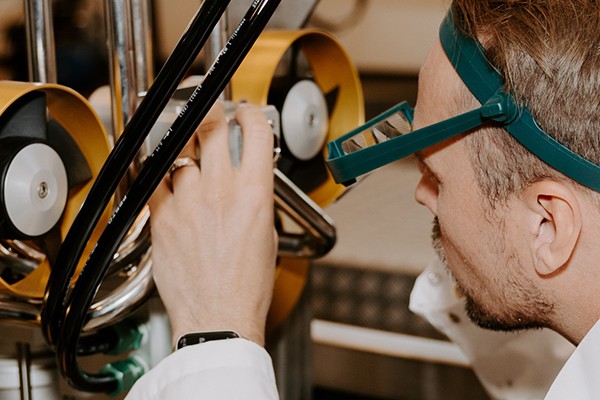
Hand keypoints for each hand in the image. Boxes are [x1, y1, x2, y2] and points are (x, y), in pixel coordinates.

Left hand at [148, 102, 276, 346]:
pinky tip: (170, 177)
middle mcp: (220, 190)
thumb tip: (248, 178)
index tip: (245, 114)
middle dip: (212, 112)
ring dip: (187, 146)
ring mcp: (187, 201)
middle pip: (210, 126)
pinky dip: (162, 172)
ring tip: (191, 155)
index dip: (250, 113)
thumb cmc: (246, 285)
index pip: (253, 130)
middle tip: (212, 114)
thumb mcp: (267, 233)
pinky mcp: (162, 216)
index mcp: (254, 192)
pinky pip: (155, 178)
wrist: (218, 316)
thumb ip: (256, 197)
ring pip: (180, 150)